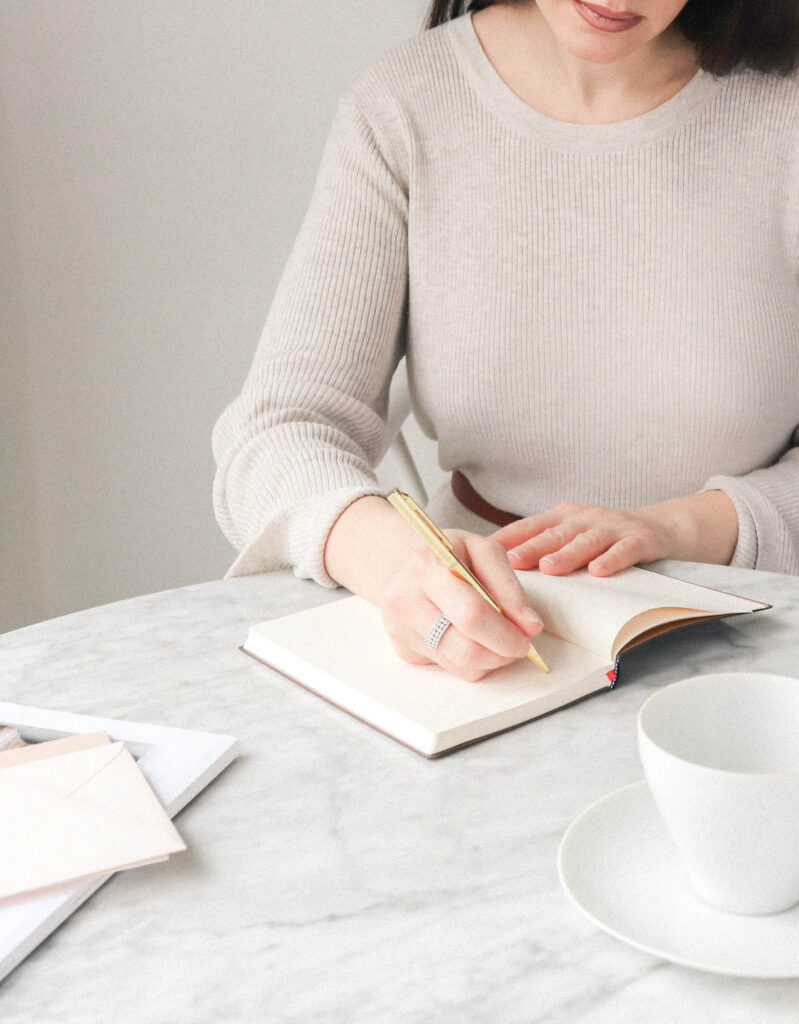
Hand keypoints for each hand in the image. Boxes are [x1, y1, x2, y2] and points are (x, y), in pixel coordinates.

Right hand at [379, 529, 543, 681]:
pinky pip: (449, 669)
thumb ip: (508, 587)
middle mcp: (405, 600)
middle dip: (501, 653)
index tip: (527, 636)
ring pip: (460, 666)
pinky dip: (469, 661)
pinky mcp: (403, 650)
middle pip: (465, 650)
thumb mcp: (483, 551)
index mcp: (427, 567)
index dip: (505, 632)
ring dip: (489, 659)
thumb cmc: (449, 556)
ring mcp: (399, 629)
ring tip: (495, 638)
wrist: (403, 563)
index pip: (471, 614)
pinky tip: (468, 638)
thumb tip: (530, 626)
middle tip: (517, 644)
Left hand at [491, 491, 737, 576]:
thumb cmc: (605, 538)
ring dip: (567, 554)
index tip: (481, 552)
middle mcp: (584, 518)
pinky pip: (625, 549)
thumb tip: (497, 574)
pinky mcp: (639, 538)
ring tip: (549, 568)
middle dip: (530, 547)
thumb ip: (542, 549)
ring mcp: (612, 527)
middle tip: (510, 563)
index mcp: (562, 518)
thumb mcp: (571, 537)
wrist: (660, 528)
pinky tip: (600, 571)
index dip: (507, 538)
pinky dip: (612, 559)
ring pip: (586, 540)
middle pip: (554, 534)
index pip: (529, 526)